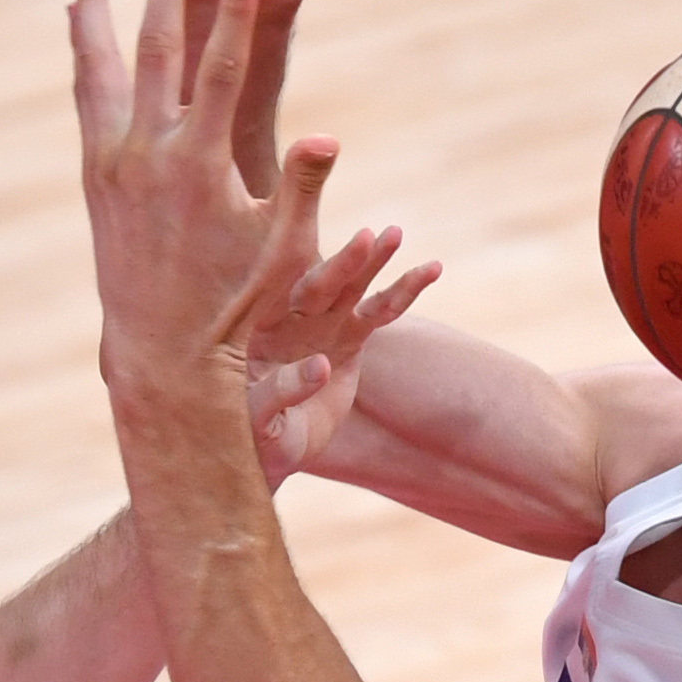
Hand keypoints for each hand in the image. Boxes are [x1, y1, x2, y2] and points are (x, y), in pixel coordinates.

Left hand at [71, 0, 405, 410]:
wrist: (161, 351)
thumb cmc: (233, 303)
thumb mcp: (280, 251)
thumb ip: (299, 188)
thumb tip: (326, 138)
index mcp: (198, 168)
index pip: (221, 74)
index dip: (233, 17)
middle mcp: (144, 157)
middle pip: (154, 51)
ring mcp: (110, 163)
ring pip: (99, 66)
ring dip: (93, 7)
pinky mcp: (93, 175)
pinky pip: (86, 96)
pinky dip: (83, 52)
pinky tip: (78, 23)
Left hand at [248, 225, 442, 479]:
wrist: (269, 448)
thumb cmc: (248, 433)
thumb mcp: (255, 417)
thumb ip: (280, 391)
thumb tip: (322, 366)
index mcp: (254, 326)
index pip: (273, 290)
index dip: (294, 267)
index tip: (311, 249)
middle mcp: (288, 317)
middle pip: (317, 283)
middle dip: (343, 262)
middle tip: (367, 237)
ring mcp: (320, 324)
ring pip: (351, 288)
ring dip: (373, 262)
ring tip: (394, 233)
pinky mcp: (349, 339)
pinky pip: (380, 312)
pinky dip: (404, 291)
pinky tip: (433, 268)